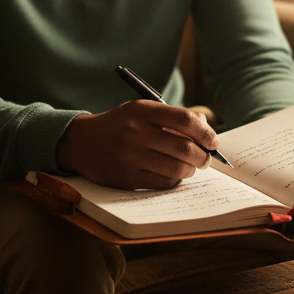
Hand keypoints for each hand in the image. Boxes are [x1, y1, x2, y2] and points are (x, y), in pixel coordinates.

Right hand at [55, 100, 220, 189]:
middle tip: (206, 158)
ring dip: (191, 170)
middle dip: (203, 156)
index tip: (213, 141)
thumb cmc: (120, 125)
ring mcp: (130, 157)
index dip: (206, 132)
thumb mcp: (140, 110)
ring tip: (191, 167)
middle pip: (184, 147)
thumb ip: (171, 116)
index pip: (185, 120)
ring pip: (176, 168)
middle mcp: (136, 133)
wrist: (80, 142)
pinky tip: (174, 174)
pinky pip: (162, 182)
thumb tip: (205, 127)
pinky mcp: (126, 178)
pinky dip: (175, 179)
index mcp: (142, 111)